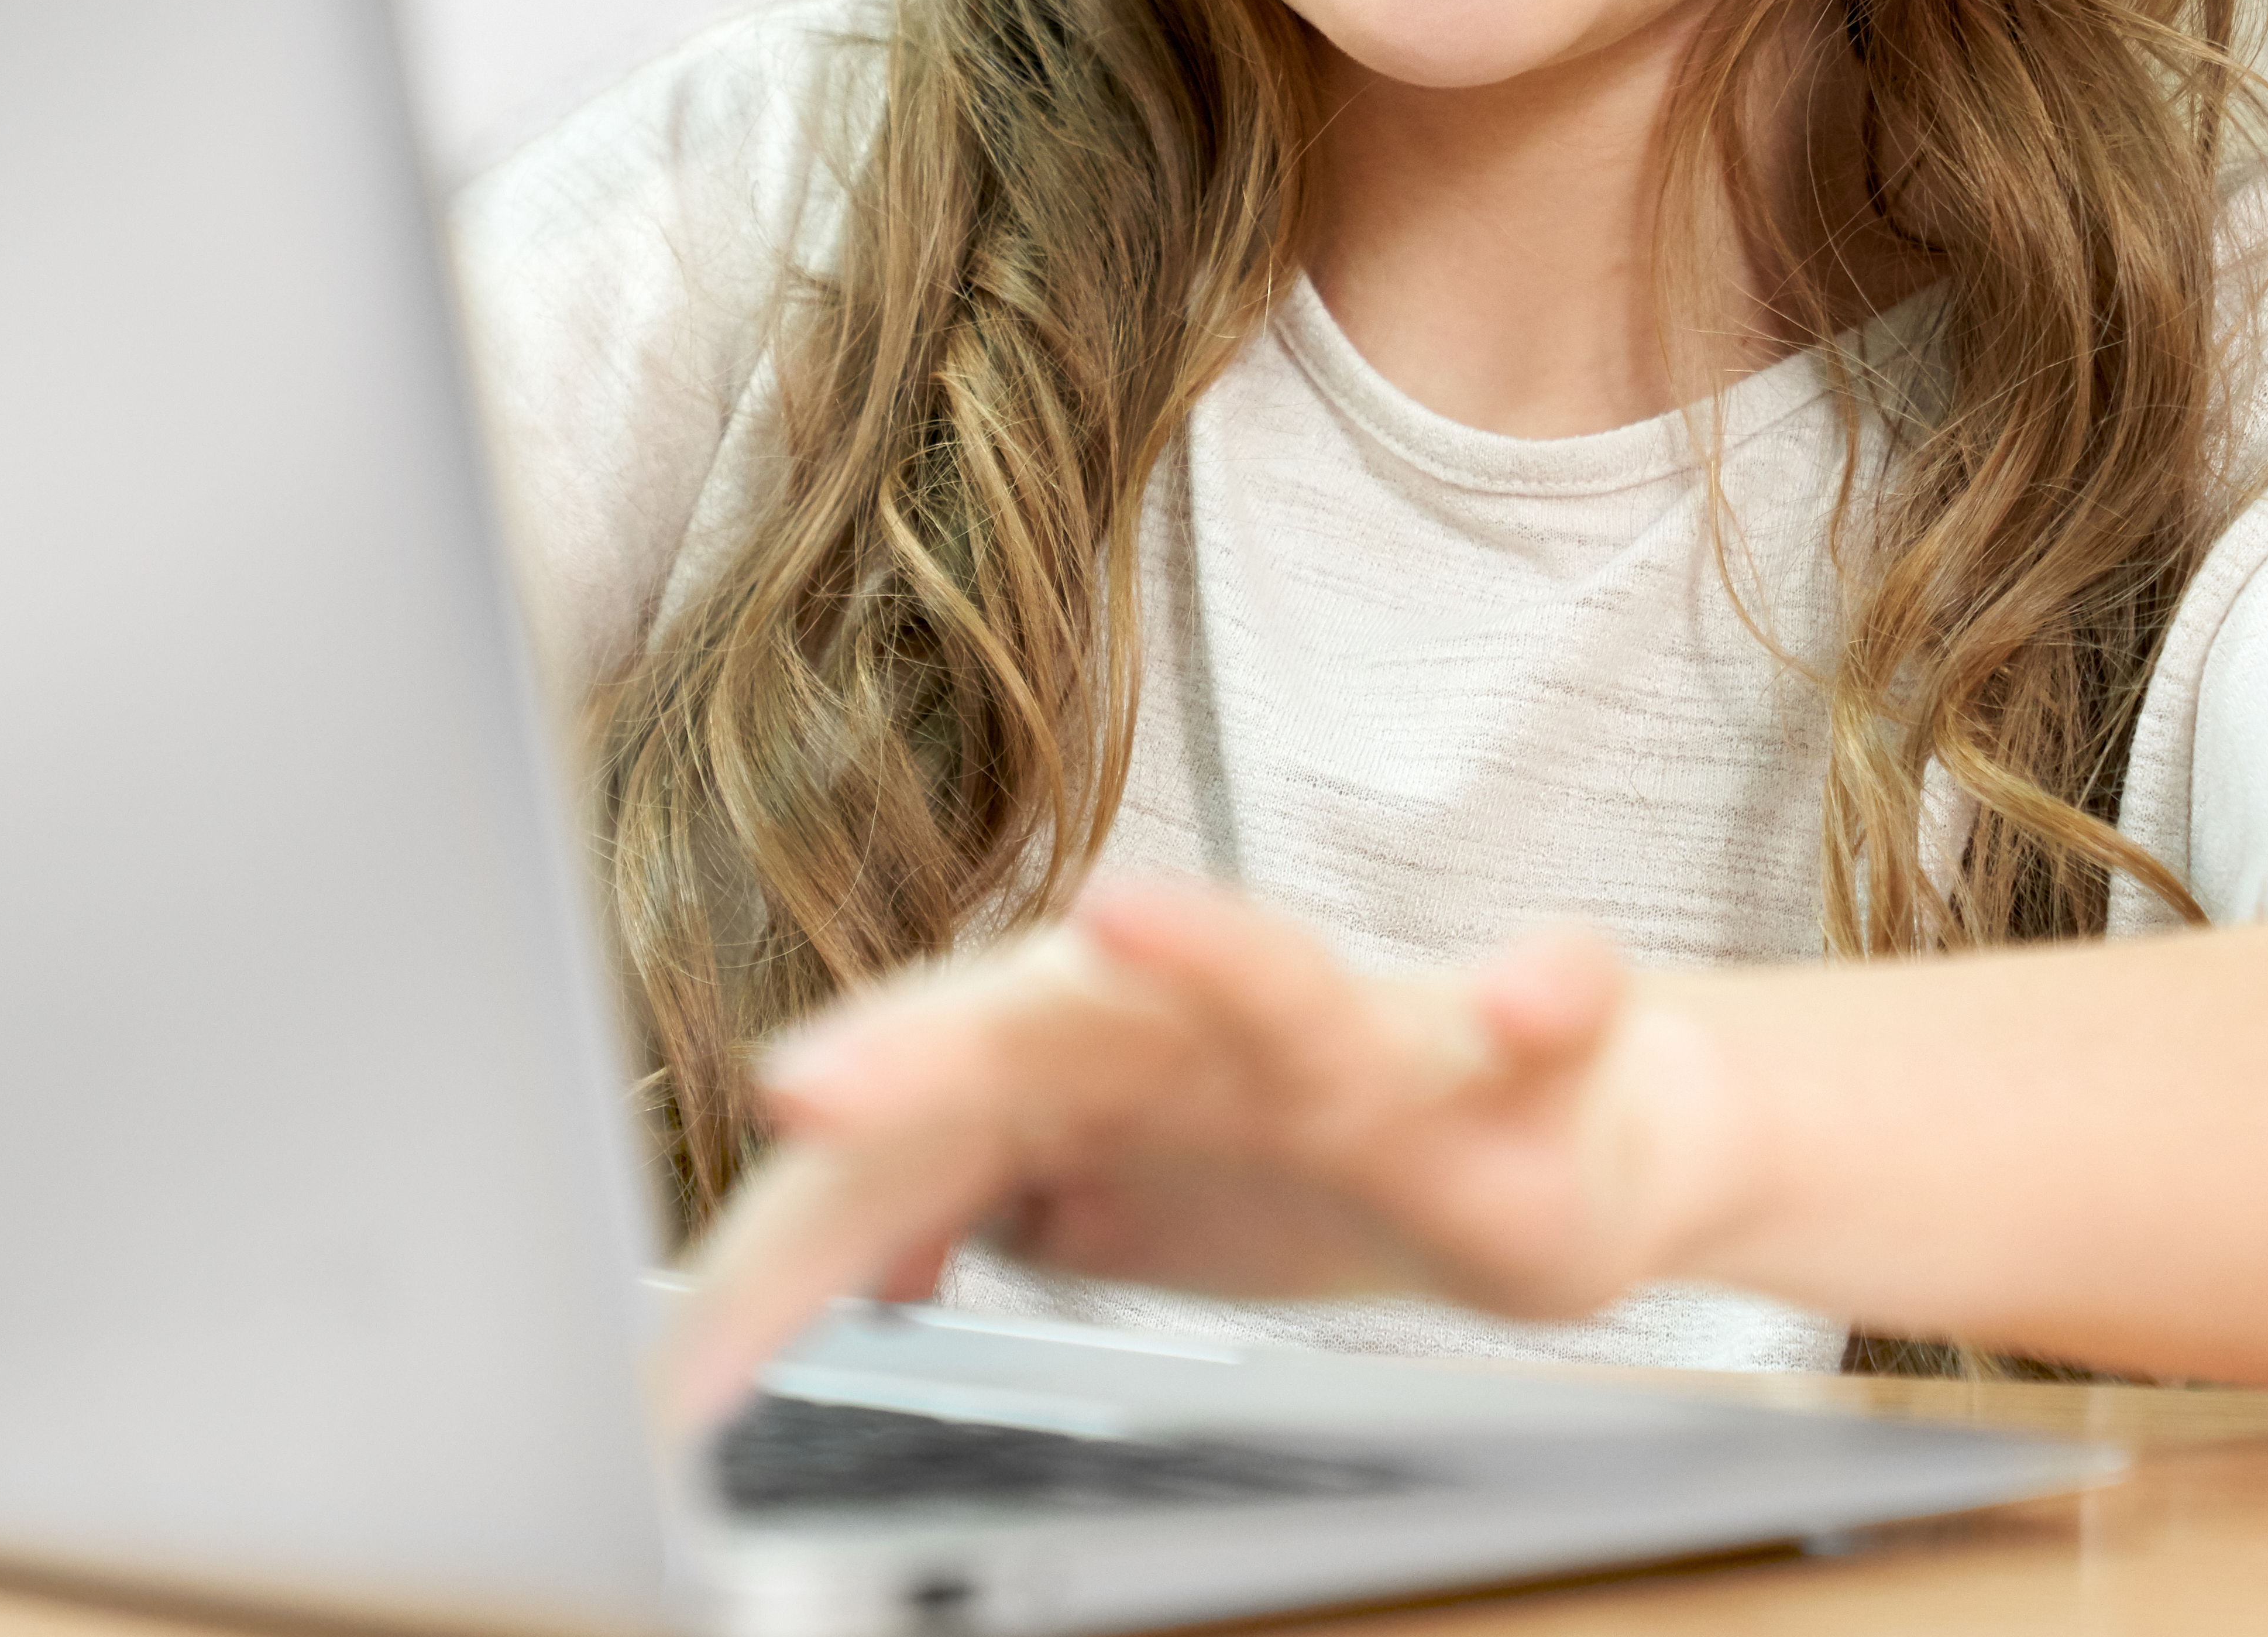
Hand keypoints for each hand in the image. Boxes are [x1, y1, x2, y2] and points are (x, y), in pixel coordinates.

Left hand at [659, 877, 1722, 1426]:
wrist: (1572, 1133)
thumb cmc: (1323, 1148)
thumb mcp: (1116, 1198)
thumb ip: (963, 1203)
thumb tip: (834, 1253)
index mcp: (1099, 1055)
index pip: (923, 1131)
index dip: (805, 1235)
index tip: (695, 1355)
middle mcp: (1215, 1020)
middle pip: (1055, 1019)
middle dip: (931, 1044)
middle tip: (805, 1085)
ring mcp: (1379, 1031)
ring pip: (1283, 974)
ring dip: (1205, 945)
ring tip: (1117, 914)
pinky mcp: (1535, 1050)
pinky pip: (1555, 1003)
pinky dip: (1548, 989)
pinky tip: (1538, 994)